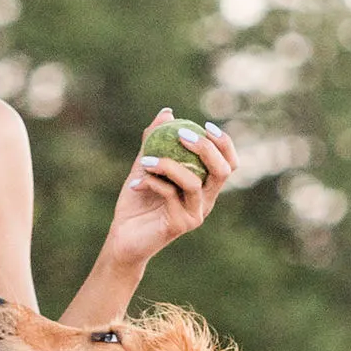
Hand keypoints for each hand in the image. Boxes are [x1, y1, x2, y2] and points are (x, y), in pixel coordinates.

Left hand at [102, 109, 236, 273]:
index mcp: (204, 187)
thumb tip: (168, 112)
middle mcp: (206, 202)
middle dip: (206, 148)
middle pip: (223, 171)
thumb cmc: (136, 203)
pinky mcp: (180, 225)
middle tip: (182, 134)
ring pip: (194, 183)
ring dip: (169, 165)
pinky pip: (170, 194)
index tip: (206, 125)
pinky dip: (153, 182)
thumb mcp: (145, 166)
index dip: (224, 144)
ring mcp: (195, 215)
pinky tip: (137, 182)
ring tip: (146, 160)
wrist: (121, 238)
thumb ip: (156, 141)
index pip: (228, 164)